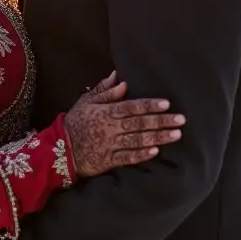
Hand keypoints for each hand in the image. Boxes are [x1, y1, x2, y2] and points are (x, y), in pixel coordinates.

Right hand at [65, 71, 183, 177]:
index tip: (166, 103)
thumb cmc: (76, 121)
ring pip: (137, 140)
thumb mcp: (86, 101)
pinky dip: (141, 155)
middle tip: (181, 119)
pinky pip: (127, 158)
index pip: (131, 107)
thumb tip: (121, 78)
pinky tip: (155, 152)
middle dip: (161, 121)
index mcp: (106, 112)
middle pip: (139, 123)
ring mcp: (110, 145)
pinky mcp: (109, 161)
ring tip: (176, 134)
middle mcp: (110, 128)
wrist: (59, 149)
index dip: (149, 105)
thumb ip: (105, 91)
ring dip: (158, 137)